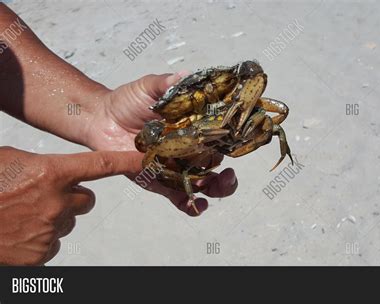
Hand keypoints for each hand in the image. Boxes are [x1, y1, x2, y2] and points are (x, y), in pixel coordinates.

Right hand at [0, 146, 142, 264]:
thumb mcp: (10, 161)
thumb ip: (39, 164)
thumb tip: (54, 169)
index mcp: (50, 174)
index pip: (100, 165)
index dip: (125, 162)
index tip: (145, 161)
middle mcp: (57, 203)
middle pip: (87, 200)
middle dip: (73, 198)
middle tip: (46, 197)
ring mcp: (51, 230)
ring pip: (68, 222)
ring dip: (53, 218)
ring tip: (23, 215)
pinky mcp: (42, 254)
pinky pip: (54, 243)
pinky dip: (41, 239)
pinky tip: (19, 232)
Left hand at [83, 73, 237, 215]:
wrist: (101, 118)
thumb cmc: (128, 101)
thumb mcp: (150, 87)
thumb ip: (167, 84)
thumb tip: (184, 75)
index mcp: (192, 128)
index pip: (218, 138)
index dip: (231, 143)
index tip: (239, 144)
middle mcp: (189, 150)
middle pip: (215, 166)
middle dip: (227, 175)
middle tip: (229, 175)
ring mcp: (176, 167)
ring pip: (203, 184)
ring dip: (215, 189)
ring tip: (218, 186)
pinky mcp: (160, 181)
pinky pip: (179, 196)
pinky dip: (190, 205)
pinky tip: (197, 206)